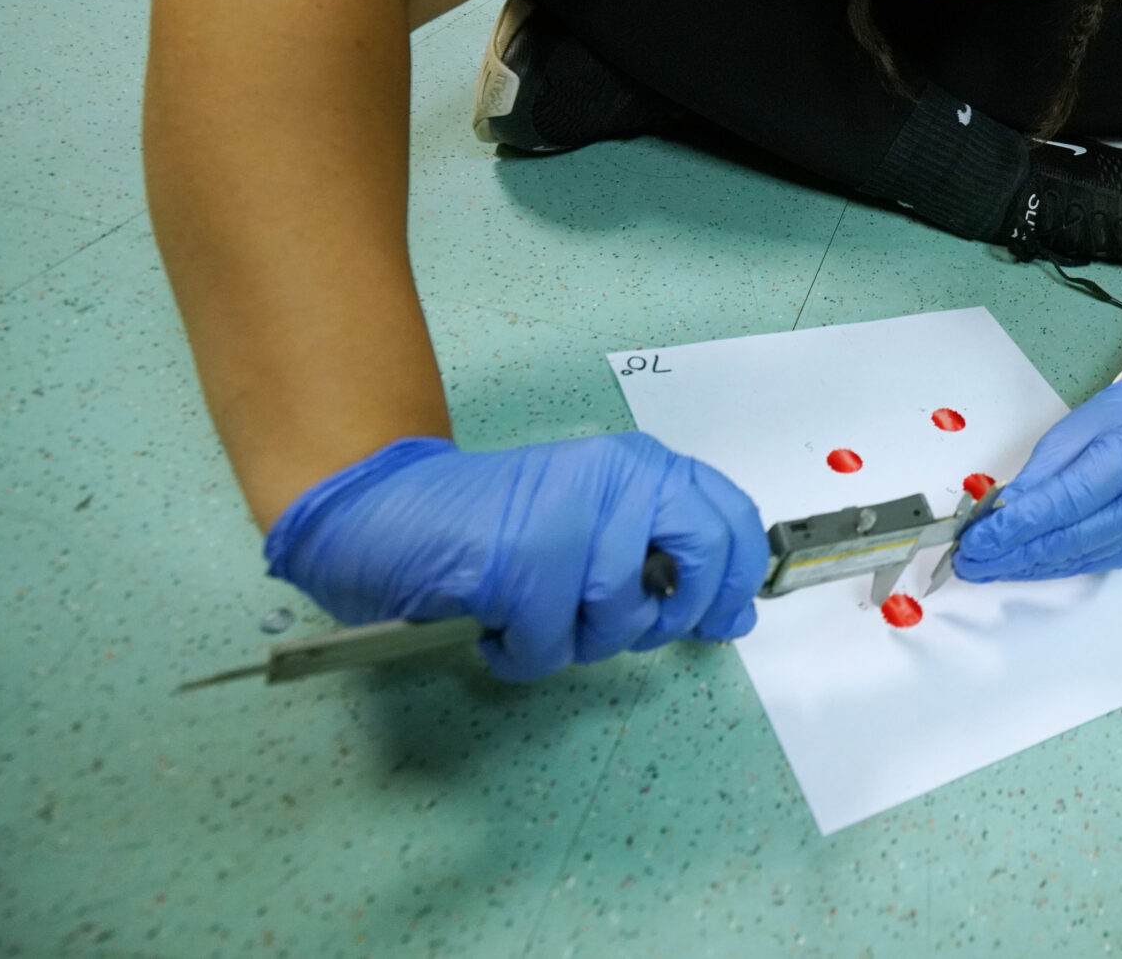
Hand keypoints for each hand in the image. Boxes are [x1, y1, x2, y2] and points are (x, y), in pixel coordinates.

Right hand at [263, 432, 768, 680]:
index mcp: (641, 466)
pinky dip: (521, 654)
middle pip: (700, 562)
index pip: (730, 518)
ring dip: (575, 641)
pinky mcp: (520, 563)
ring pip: (621, 619)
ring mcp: (570, 516)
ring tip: (534, 614)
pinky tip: (496, 626)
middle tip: (616, 625)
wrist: (384, 508)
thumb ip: (665, 559)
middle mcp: (617, 477)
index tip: (721, 619)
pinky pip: (551, 646)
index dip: (737, 579)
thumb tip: (734, 618)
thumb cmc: (493, 525)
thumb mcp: (596, 527)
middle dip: (667, 614)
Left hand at [952, 377, 1121, 582]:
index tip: (976, 539)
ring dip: (1028, 566)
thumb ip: (1036, 477)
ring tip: (987, 566)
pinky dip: (1053, 566)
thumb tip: (997, 514)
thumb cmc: (1119, 418)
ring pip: (1079, 559)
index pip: (1065, 502)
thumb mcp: (1070, 432)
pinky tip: (1024, 565)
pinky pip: (1092, 564)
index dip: (1016, 526)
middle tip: (970, 561)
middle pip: (1071, 539)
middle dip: (1013, 554)